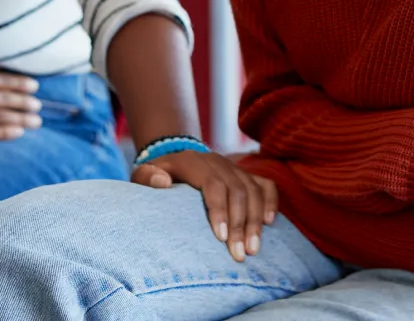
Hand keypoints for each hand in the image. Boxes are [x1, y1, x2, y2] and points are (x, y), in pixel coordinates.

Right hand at [0, 65, 41, 140]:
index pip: (4, 79)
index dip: (21, 83)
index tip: (34, 85)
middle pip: (6, 99)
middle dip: (25, 102)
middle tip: (40, 105)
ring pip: (1, 117)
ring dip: (21, 119)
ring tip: (36, 120)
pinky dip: (4, 133)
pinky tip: (18, 133)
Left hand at [131, 149, 278, 262]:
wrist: (175, 158)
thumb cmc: (156, 175)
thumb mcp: (143, 174)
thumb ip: (146, 176)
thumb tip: (162, 182)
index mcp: (193, 162)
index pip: (213, 183)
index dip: (219, 209)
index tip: (221, 238)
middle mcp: (217, 162)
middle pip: (237, 190)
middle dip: (240, 224)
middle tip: (241, 254)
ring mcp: (234, 168)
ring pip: (253, 190)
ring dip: (255, 220)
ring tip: (254, 248)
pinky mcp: (246, 174)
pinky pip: (266, 184)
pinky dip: (271, 201)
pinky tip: (269, 222)